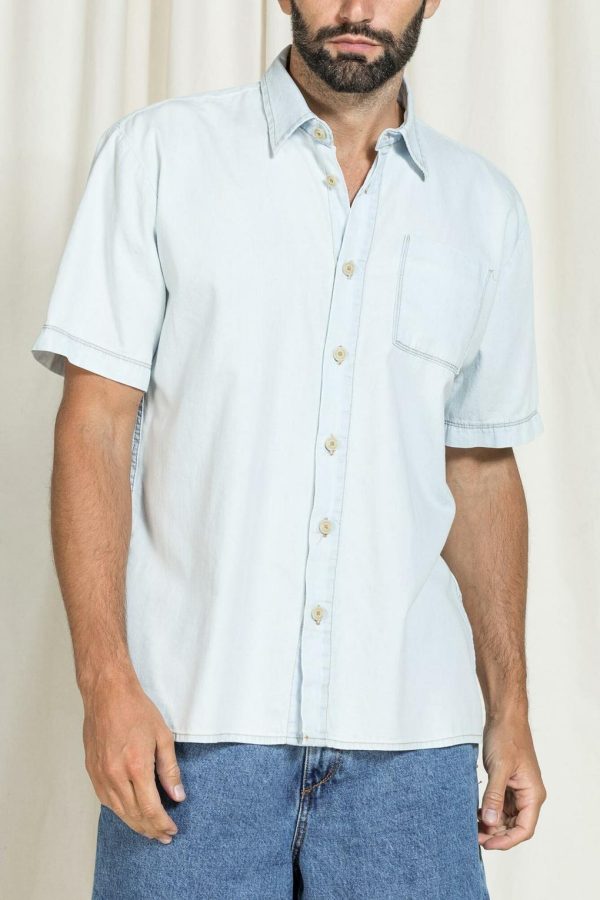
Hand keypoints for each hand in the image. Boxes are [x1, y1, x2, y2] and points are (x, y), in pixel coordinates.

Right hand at [82, 668, 185, 843]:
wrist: (107, 694)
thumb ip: (170, 769)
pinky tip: (129, 814)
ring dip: (135, 824)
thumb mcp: (163, 736)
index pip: (150, 808)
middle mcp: (115, 775)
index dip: (162, 823)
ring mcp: (101, 775)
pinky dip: (119, 811)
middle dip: (150, 829)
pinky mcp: (92, 771)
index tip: (172, 830)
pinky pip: (106, 800)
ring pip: (118, 811)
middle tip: (164, 837)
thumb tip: (177, 795)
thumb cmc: (136, 710)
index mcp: (136, 767)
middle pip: (134, 815)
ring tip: (149, 830)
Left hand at [478, 712, 546, 849]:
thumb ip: (494, 796)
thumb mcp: (499, 768)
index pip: (524, 829)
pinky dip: (489, 811)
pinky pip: (500, 805)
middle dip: (496, 834)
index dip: (506, 841)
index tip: (487, 843)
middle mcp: (528, 795)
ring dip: (491, 824)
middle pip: (514, 827)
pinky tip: (475, 812)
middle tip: (474, 836)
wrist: (504, 717)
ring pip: (506, 818)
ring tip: (472, 826)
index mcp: (533, 794)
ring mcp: (518, 790)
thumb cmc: (507, 737)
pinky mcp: (508, 784)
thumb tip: (489, 822)